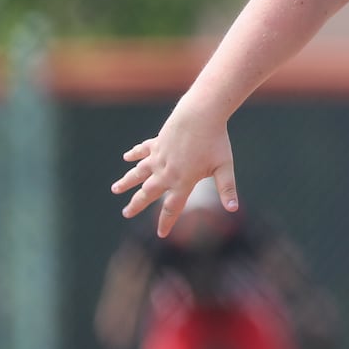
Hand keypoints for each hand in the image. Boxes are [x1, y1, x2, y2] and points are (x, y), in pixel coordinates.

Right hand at [112, 108, 238, 237]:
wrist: (201, 114)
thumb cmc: (215, 140)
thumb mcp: (225, 166)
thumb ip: (227, 189)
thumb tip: (234, 209)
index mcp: (183, 181)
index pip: (172, 208)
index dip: (166, 222)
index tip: (161, 234)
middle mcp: (166, 172)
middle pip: (148, 193)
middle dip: (136, 205)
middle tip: (125, 213)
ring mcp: (159, 156)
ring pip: (139, 173)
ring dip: (127, 182)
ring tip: (115, 190)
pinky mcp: (158, 142)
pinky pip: (143, 150)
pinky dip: (134, 154)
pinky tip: (126, 157)